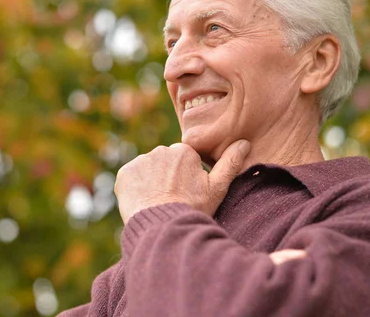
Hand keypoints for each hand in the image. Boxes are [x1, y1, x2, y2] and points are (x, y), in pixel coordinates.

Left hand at [114, 139, 250, 223]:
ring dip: (151, 183)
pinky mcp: (124, 174)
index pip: (183, 162)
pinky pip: (131, 179)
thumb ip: (230, 163)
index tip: (186, 194)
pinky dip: (135, 189)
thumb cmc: (192, 209)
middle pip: (164, 164)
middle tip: (172, 199)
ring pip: (147, 171)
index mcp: (184, 151)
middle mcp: (160, 150)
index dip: (186, 180)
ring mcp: (140, 161)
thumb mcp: (217, 188)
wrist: (163, 227)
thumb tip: (244, 142)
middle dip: (167, 178)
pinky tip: (144, 203)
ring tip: (159, 203)